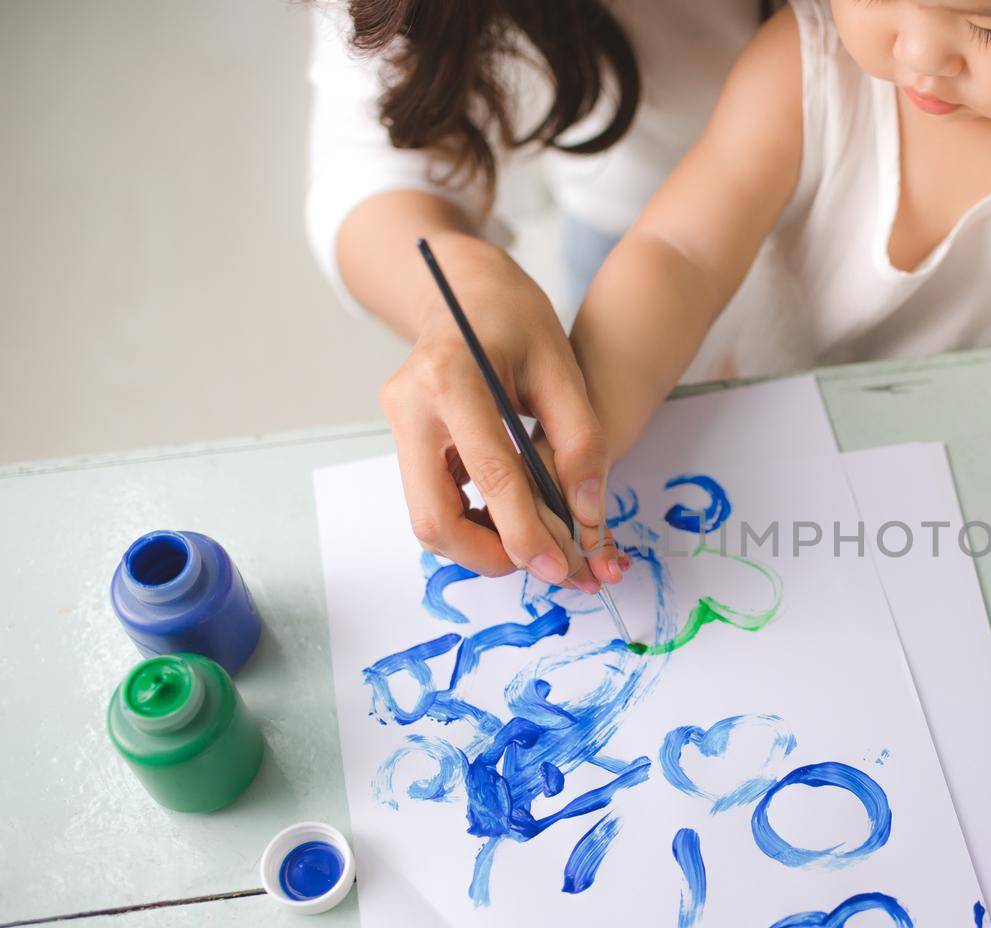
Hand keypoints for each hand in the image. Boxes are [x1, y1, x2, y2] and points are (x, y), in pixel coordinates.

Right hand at [379, 235, 626, 588]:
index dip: (525, 531)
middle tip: (544, 562)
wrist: (465, 289)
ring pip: (428, 519)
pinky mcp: (403, 440)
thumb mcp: (563, 365)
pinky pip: (431, 501)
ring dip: (481, 544)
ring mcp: (397, 425)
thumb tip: (586, 516)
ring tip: (534, 538)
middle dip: (489, 554)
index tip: (560, 567)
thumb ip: (580, 439)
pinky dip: (471, 522)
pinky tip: (511, 514)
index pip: (488, 476)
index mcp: (450, 378)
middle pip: (434, 518)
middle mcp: (409, 406)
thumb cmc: (517, 319)